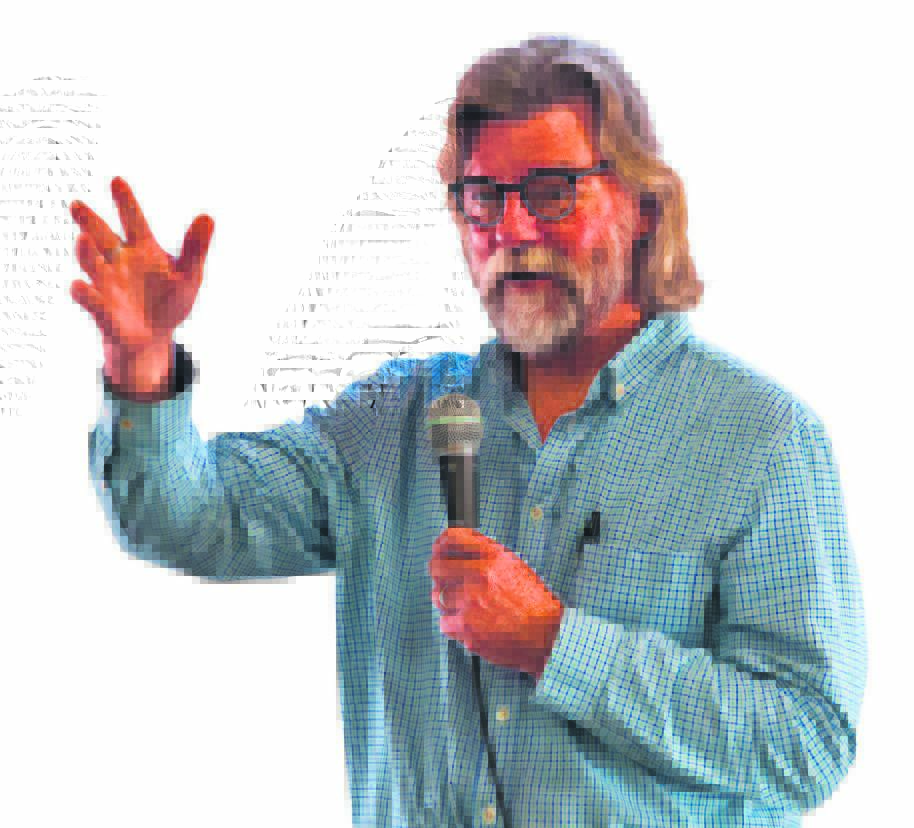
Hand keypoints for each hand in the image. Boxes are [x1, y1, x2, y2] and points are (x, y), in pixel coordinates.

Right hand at [70, 176, 213, 350]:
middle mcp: (119, 262)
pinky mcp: (103, 311)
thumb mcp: (189, 275)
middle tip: (77, 204)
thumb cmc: (170, 301)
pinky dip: (85, 294)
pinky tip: (78, 286)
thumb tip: (208, 216)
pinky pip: (92, 302)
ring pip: (92, 265)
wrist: (154, 338)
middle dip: (90, 222)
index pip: (133, 220)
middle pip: (102, 238)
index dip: (126, 202)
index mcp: (142, 248)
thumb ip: (196, 248)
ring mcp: (108, 285)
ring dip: (85, 253)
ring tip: (82, 239)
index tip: (117, 180)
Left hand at [429, 528, 563, 678]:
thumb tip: (460, 547)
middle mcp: (479, 575)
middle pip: (436, 566)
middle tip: (442, 580)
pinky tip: (469, 625)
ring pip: (438, 596)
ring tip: (465, 607)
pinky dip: (453, 624)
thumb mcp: (515, 566)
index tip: (438, 548)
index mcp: (493, 556)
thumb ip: (487, 554)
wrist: (546, 635)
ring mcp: (470, 601)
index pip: (452, 539)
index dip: (441, 543)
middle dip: (438, 573)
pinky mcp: (465, 626)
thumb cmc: (533, 603)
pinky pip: (444, 621)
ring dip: (447, 601)